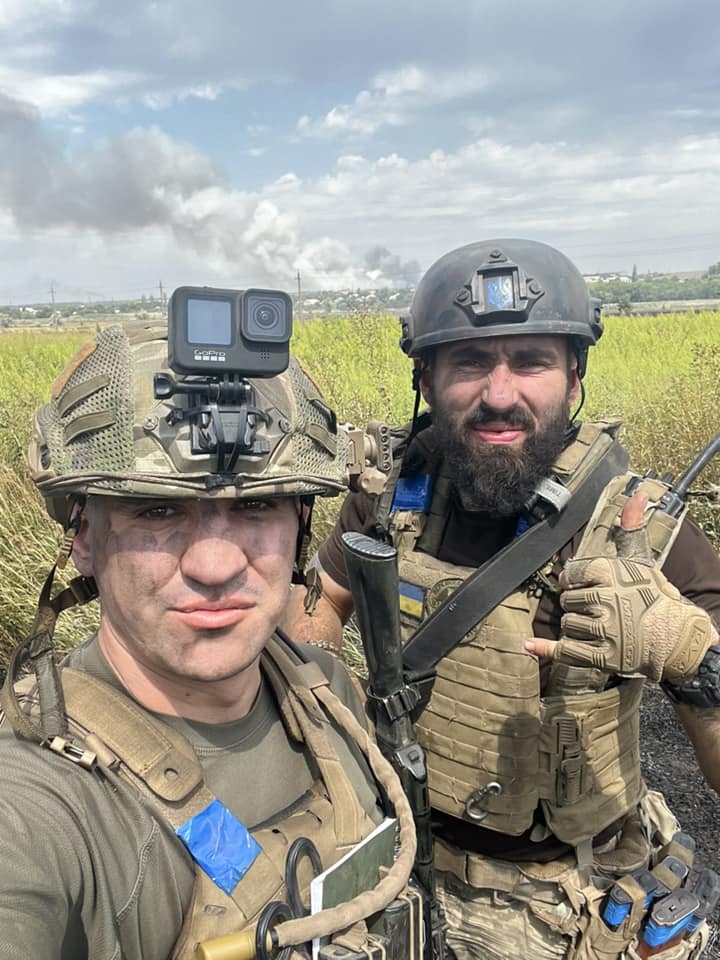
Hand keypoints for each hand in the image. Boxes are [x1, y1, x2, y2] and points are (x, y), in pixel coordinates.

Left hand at [525, 493, 716, 681]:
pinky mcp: (601, 656)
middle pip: (567, 599)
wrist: (676, 638)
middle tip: (599, 607)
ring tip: (598, 625)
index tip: (581, 582)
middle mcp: (606, 600)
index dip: (573, 578)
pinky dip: (545, 649)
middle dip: (578, 603)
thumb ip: (630, 529)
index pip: (572, 572)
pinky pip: (565, 650)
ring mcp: (603, 630)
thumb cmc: (654, 598)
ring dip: (575, 625)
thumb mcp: (641, 561)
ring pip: (567, 623)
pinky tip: (528, 646)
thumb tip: (636, 494)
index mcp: (611, 573)